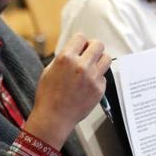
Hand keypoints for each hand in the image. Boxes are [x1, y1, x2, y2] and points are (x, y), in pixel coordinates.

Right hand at [23, 33, 111, 148]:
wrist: (53, 118)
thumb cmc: (48, 96)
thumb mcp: (49, 70)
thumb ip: (64, 58)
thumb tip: (75, 49)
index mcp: (66, 58)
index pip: (81, 37)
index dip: (80, 42)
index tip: (80, 46)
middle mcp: (81, 66)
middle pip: (98, 44)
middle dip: (93, 47)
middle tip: (89, 54)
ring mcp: (92, 78)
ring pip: (107, 58)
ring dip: (100, 60)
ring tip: (92, 66)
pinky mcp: (99, 89)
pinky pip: (104, 76)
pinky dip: (98, 78)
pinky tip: (88, 84)